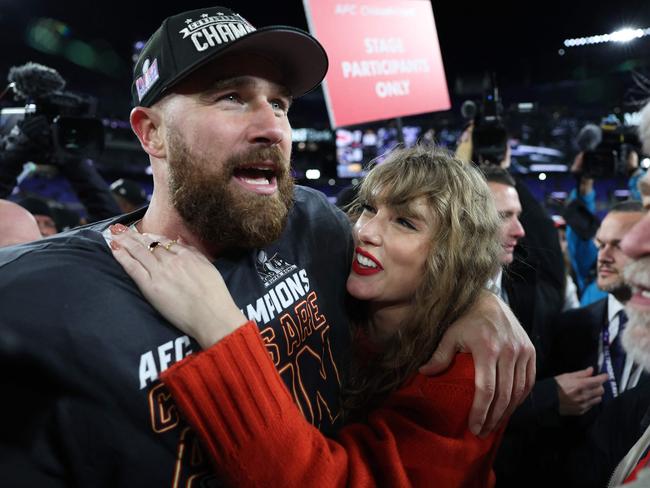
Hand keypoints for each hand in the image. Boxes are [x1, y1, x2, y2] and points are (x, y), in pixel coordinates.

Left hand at [109, 224, 246, 347]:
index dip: (151, 236)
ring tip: (114, 234)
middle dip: (133, 235)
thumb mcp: (209, 267)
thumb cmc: (215, 295)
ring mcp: (160, 272)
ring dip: (124, 241)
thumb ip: (194, 253)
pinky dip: (122, 257)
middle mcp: (171, 260)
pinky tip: (114, 249)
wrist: (211, 314)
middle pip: (148, 244)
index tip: (143, 233)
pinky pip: (133, 267)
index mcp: (187, 255)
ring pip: (138, 251)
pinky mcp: (150, 286)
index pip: (164, 242)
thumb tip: (181, 241)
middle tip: (120, 228)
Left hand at [419, 290, 534, 436]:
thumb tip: (424, 373)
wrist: (488, 300)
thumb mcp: (449, 335)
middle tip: (484, 432)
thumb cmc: (464, 318)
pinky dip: (520, 397)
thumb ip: (439, 355)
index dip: (481, 411)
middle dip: (494, 417)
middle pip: (504, 394)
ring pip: (518, 390)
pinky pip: (528, 380)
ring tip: (495, 424)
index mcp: (487, 348)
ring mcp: (522, 350)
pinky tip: (509, 408)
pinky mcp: (530, 350)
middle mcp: (508, 350)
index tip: (474, 427)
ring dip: (508, 411)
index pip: (486, 388)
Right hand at [555, 367, 606, 415]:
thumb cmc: (555, 386)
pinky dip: (590, 401)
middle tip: (594, 382)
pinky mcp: (581, 411)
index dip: (603, 377)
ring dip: (596, 394)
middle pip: (601, 390)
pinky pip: (591, 405)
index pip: (598, 381)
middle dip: (599, 385)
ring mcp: (583, 404)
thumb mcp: (566, 376)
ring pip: (598, 399)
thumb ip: (581, 373)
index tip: (605, 375)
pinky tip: (584, 398)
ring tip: (589, 391)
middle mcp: (584, 395)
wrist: (546, 400)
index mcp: (581, 385)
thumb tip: (591, 370)